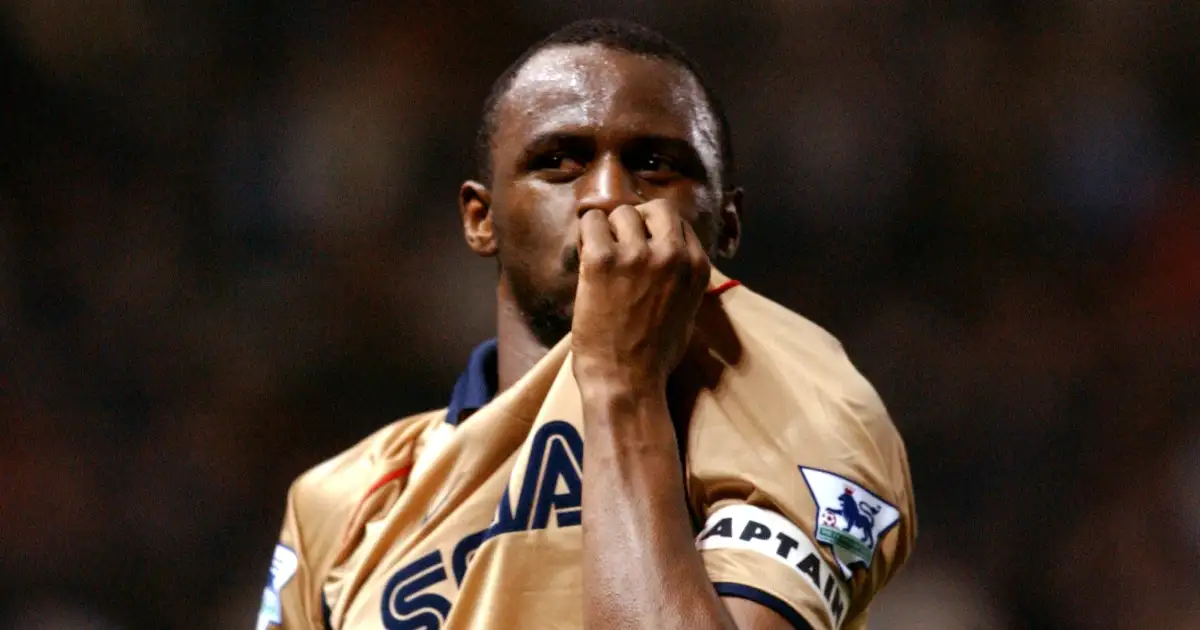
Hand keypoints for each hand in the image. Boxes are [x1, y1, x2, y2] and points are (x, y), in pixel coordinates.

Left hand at [571, 200, 710, 399]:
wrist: (627, 381)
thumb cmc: (655, 355)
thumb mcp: (687, 309)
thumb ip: (680, 276)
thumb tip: (666, 251)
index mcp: (696, 266)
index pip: (677, 222)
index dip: (654, 231)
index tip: (640, 246)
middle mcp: (672, 254)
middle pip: (654, 208)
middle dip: (635, 221)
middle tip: (620, 244)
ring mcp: (637, 254)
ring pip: (620, 212)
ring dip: (607, 230)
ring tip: (602, 256)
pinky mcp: (602, 260)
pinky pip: (590, 223)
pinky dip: (585, 235)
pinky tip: (585, 257)